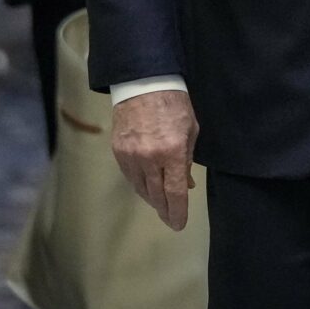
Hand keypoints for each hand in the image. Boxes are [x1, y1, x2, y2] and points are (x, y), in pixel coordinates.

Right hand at [111, 89, 199, 230]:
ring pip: (141, 189)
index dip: (177, 212)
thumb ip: (187, 159)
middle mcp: (150, 158)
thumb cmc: (174, 104)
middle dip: (165, 210)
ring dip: (152, 198)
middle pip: (156, 195)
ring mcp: (131, 156)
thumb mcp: (190, 130)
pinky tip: (147, 187)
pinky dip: (140, 185)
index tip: (179, 224)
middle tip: (171, 218)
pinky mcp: (118, 151)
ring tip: (160, 204)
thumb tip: (186, 185)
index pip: (174, 193)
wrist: (143, 83)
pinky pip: (130, 177)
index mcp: (172, 152)